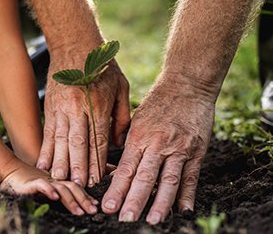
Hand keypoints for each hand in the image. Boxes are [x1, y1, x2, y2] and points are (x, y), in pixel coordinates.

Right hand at [0, 161, 98, 214]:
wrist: (9, 171)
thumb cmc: (27, 183)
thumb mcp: (45, 189)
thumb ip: (57, 194)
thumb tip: (69, 203)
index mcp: (58, 182)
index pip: (76, 187)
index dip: (86, 196)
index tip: (96, 206)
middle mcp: (53, 180)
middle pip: (73, 187)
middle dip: (84, 199)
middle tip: (93, 211)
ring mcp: (44, 180)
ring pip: (61, 188)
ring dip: (72, 200)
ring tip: (79, 211)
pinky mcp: (31, 182)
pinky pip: (42, 185)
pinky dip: (49, 190)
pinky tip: (55, 197)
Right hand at [37, 60, 130, 186]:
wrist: (75, 45)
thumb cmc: (103, 67)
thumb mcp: (121, 87)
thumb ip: (122, 116)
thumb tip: (119, 142)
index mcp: (99, 105)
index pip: (98, 139)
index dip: (97, 162)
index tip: (96, 180)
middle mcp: (79, 108)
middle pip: (78, 143)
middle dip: (78, 167)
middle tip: (78, 187)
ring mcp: (62, 108)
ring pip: (60, 140)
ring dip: (60, 162)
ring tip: (58, 181)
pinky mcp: (50, 106)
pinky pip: (48, 132)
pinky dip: (45, 149)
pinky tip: (43, 163)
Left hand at [102, 78, 214, 223]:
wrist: (186, 85)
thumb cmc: (157, 102)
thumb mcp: (136, 119)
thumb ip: (129, 144)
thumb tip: (117, 169)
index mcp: (139, 136)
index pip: (125, 169)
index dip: (116, 189)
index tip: (107, 206)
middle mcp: (157, 144)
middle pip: (144, 177)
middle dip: (133, 200)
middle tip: (125, 218)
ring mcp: (179, 148)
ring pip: (168, 180)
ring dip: (160, 203)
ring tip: (152, 220)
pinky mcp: (196, 150)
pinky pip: (191, 176)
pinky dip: (187, 195)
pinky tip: (182, 210)